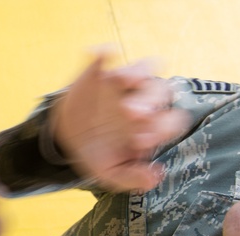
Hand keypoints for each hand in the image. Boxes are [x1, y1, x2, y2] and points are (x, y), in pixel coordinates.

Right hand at [50, 50, 189, 191]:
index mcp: (152, 125)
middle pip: (159, 91)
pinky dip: (104, 53)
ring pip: (142, 68)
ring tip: (121, 80)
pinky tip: (98, 56)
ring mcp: (122, 85)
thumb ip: (133, 178)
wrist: (68, 141)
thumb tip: (155, 177)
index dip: (162, 128)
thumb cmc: (99, 155)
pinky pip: (105, 55)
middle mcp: (143, 101)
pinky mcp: (100, 72)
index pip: (171, 120)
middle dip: (148, 101)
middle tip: (129, 115)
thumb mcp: (113, 173)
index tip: (140, 141)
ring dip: (135, 71)